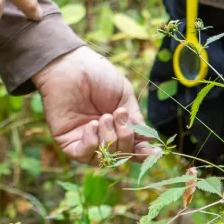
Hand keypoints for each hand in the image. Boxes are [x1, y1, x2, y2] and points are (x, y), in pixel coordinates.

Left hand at [33, 46, 155, 161]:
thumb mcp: (124, 96)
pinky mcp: (68, 141)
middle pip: (121, 155)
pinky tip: (92, 125)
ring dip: (109, 138)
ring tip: (104, 116)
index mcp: (118, 126)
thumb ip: (134, 119)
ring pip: (104, 157)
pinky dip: (91, 144)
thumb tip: (148, 140)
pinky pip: (82, 155)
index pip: (132, 147)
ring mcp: (85, 140)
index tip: (155, 152)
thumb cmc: (99, 75)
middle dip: (125, 137)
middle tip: (118, 115)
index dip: (143, 153)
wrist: (74, 65)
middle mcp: (103, 136)